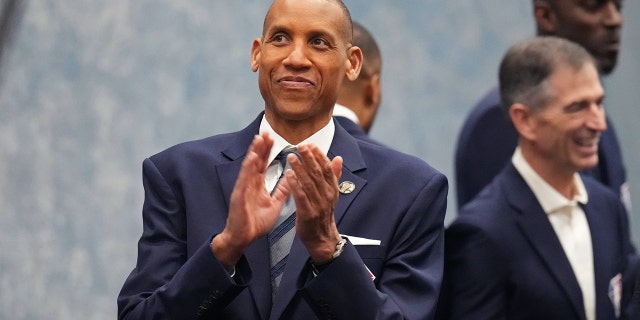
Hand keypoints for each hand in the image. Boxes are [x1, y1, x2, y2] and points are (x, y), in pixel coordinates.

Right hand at [211, 132, 291, 266]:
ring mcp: (243, 188)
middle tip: (267, 131)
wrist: (243, 238)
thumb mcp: (274, 204)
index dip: (267, 151)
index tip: (273, 138)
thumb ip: (282, 191)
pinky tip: (252, 157)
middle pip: (256, 161)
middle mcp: (249, 184)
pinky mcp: (239, 195)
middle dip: (261, 146)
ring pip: (249, 166)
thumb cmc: (255, 223)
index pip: (263, 164)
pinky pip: (244, 179)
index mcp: (257, 185)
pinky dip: (248, 167)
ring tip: (259, 138)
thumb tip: (291, 180)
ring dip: (254, 152)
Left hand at [284, 144, 341, 263]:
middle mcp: (327, 195)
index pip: (327, 168)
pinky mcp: (307, 213)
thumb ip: (334, 175)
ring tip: (292, 157)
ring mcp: (318, 204)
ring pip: (309, 182)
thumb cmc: (323, 215)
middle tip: (300, 146)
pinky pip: (301, 195)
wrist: (321, 238)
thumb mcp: (331, 194)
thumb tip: (338, 159)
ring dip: (300, 168)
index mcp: (332, 189)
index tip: (311, 145)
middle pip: (318, 172)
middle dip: (309, 158)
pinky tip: (288, 175)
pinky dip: (295, 184)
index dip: (319, 155)